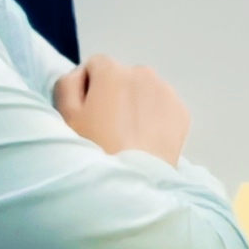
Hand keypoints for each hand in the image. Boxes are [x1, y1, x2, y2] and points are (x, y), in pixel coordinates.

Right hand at [55, 52, 191, 164]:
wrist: (134, 182)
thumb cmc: (95, 149)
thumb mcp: (67, 118)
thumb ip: (68, 85)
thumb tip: (79, 73)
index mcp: (112, 71)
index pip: (96, 66)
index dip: (88, 88)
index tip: (88, 114)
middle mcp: (142, 72)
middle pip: (122, 77)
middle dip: (114, 95)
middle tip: (107, 129)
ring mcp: (166, 91)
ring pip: (145, 91)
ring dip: (136, 105)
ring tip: (128, 137)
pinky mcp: (181, 111)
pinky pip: (163, 108)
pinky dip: (155, 118)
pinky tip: (146, 142)